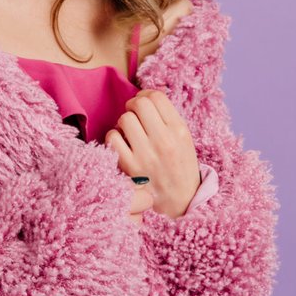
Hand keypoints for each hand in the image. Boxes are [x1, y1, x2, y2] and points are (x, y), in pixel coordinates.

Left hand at [104, 89, 201, 218]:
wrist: (180, 201)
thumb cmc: (180, 166)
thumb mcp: (184, 139)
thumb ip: (167, 118)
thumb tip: (144, 96)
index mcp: (179, 130)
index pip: (157, 97)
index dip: (146, 94)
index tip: (144, 102)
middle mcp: (164, 141)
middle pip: (139, 103)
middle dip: (133, 105)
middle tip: (134, 114)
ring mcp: (146, 155)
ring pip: (124, 119)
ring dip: (124, 122)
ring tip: (129, 132)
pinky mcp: (130, 167)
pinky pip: (112, 138)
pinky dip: (114, 137)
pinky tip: (121, 144)